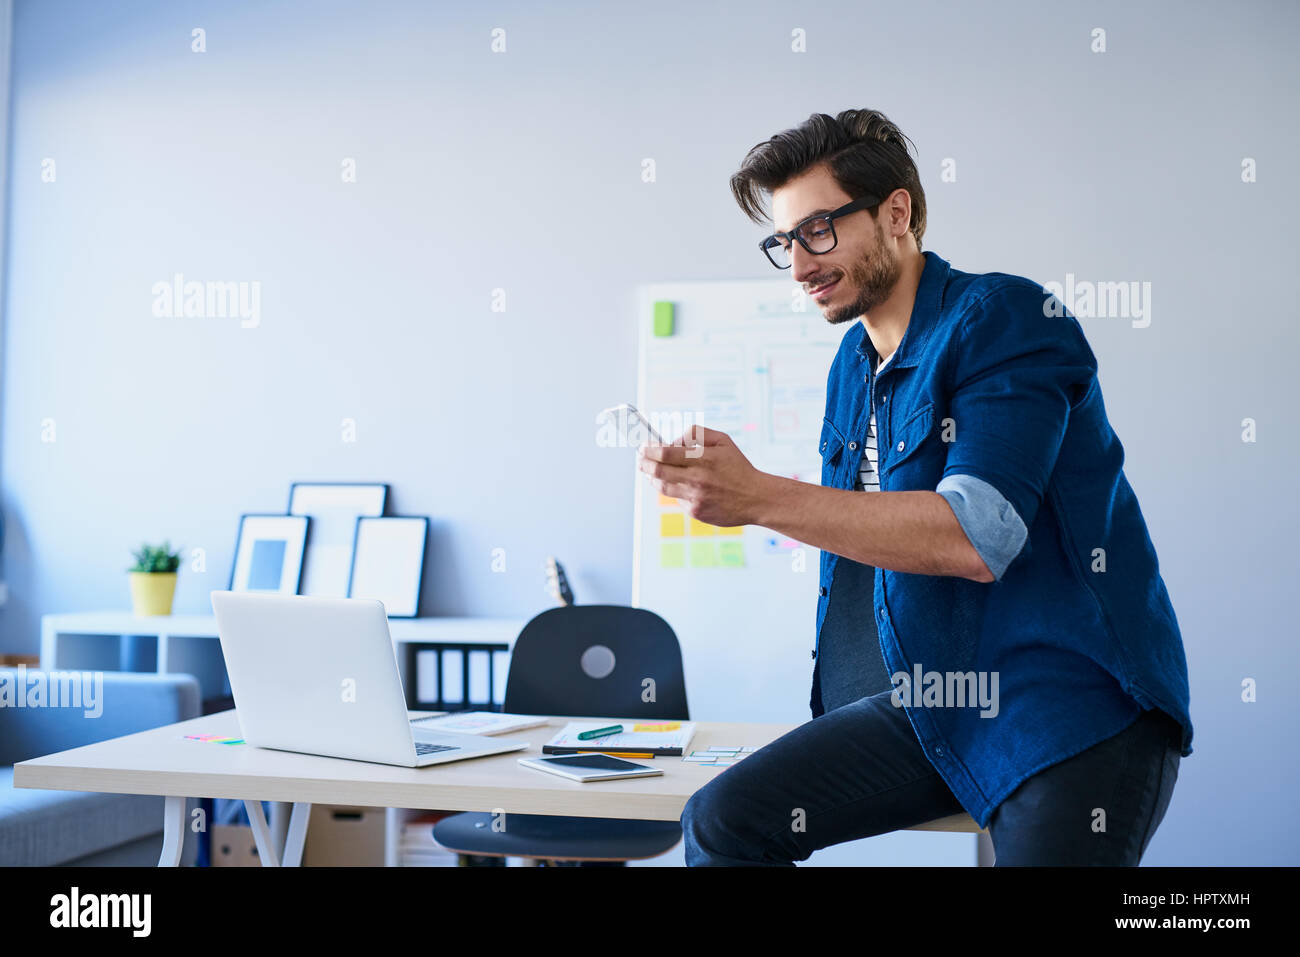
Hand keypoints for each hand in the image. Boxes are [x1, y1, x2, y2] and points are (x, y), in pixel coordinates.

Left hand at [637, 425, 769, 527]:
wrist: (757, 498)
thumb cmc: (738, 466)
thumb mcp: (723, 440)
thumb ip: (697, 434)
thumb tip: (674, 441)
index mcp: (703, 458)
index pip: (664, 453)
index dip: (649, 449)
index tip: (642, 446)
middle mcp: (697, 478)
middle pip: (657, 471)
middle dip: (643, 463)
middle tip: (640, 458)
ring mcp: (695, 497)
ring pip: (661, 487)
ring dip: (652, 478)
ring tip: (651, 471)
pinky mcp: (696, 512)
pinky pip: (676, 499)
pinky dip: (673, 491)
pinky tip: (678, 485)